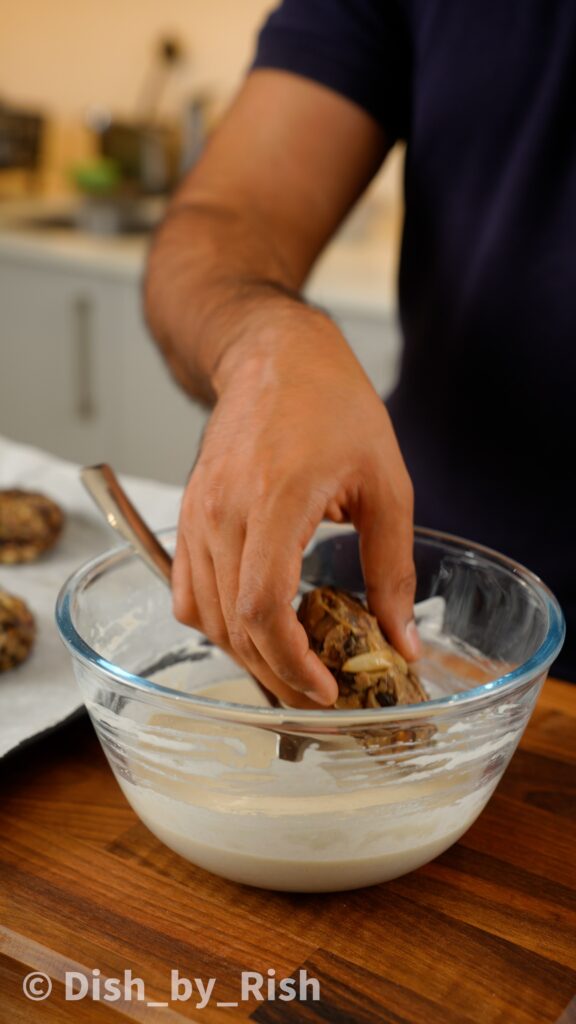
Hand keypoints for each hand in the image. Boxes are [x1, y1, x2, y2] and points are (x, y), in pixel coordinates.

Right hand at [172, 310, 419, 706]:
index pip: (260, 609)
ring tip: (291, 666)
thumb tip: (401, 641)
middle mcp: (222, 512)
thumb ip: (392, 568)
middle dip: (276, 674)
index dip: (290, 664)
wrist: (274, 357)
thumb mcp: (387, 484)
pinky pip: (185, 589)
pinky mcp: (187, 515)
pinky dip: (215, 623)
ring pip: (204, 616)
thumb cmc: (334, 406)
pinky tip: (252, 628)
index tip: (325, 689)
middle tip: (317, 694)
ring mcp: (197, 514)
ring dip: (246, 654)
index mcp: (274, 501)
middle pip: (232, 625)